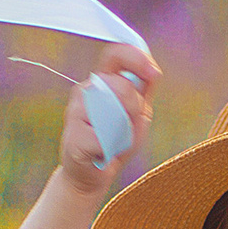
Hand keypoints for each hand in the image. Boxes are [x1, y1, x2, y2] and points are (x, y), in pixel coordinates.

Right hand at [55, 42, 161, 193]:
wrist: (93, 174)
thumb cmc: (115, 141)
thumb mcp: (138, 114)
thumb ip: (143, 92)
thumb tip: (153, 72)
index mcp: (103, 81)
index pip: (116, 54)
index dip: (137, 58)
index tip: (153, 73)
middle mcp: (86, 90)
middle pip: (122, 87)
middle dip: (134, 109)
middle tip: (125, 127)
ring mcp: (76, 110)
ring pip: (115, 113)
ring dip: (124, 132)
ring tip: (113, 140)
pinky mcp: (73, 135)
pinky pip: (106, 139)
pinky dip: (112, 150)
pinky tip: (101, 153)